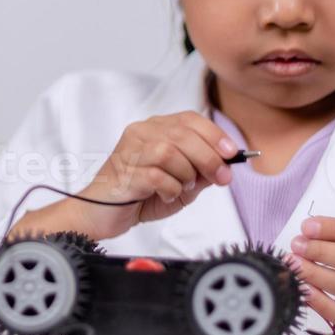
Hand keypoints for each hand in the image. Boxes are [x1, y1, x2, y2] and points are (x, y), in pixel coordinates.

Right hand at [12, 111, 237, 241]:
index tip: (234, 154)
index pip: (189, 119)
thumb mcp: (180, 184)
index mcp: (154, 129)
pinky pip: (156, 176)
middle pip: (183, 134)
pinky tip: (167, 196)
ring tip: (183, 188)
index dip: (215, 135)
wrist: (100, 214)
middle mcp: (140, 133)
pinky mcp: (123, 173)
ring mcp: (129, 151)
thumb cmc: (139, 196)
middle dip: (209, 158)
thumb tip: (226, 164)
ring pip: (170, 151)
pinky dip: (171, 188)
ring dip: (186, 174)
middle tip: (221, 178)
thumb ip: (200, 172)